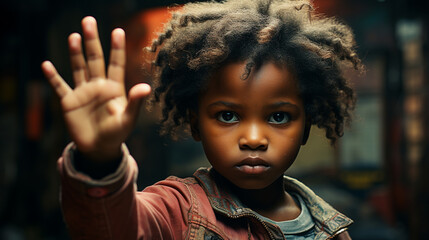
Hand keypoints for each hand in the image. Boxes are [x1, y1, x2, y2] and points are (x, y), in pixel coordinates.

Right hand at [41, 16, 150, 161]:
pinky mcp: (69, 102)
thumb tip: (146, 87)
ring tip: (74, 36)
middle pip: (95, 59)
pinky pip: (60, 87)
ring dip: (75, 53)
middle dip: (92, 41)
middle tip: (89, 21)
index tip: (118, 31)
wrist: (99, 148)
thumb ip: (135, 103)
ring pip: (78, 68)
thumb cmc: (117, 134)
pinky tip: (46, 65)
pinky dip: (53, 77)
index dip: (117, 48)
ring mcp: (83, 92)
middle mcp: (98, 86)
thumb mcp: (127, 119)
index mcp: (114, 88)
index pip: (116, 64)